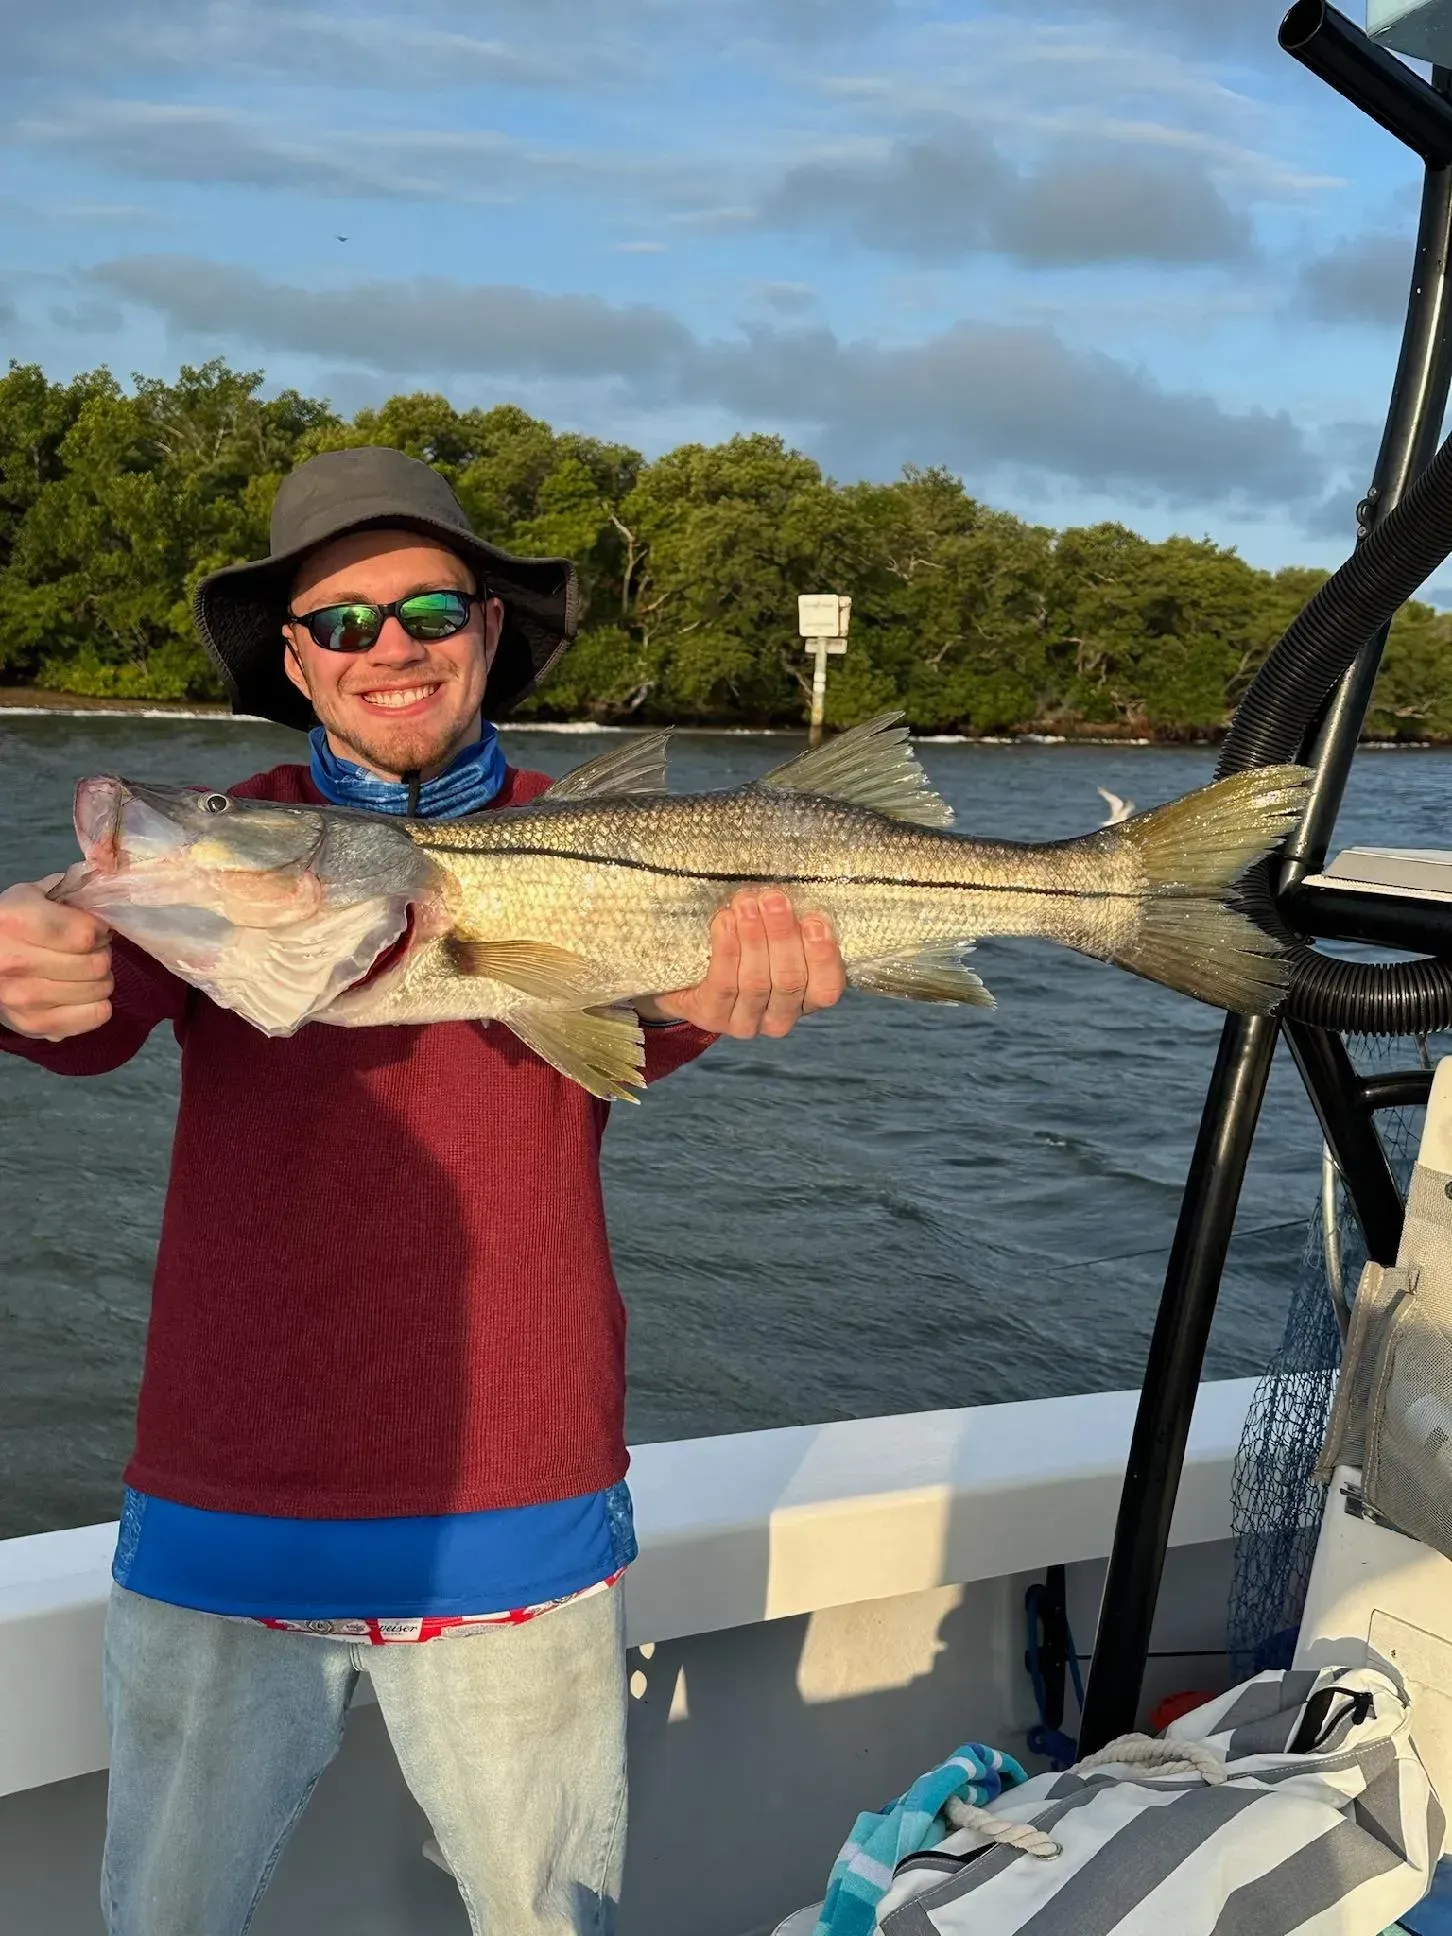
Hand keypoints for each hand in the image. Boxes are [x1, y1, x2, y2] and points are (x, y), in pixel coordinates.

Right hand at [0, 878, 113, 1040]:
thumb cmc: (16, 921)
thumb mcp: (37, 894)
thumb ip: (75, 892)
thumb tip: (113, 895)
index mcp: (13, 920)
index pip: (84, 934)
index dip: (99, 929)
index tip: (93, 927)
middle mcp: (11, 962)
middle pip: (95, 964)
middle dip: (101, 953)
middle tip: (87, 950)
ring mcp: (20, 998)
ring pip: (99, 990)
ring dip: (100, 978)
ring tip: (81, 970)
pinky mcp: (32, 1025)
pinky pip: (95, 1017)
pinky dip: (98, 1005)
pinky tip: (81, 993)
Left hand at [640, 889, 845, 1038]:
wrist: (687, 974)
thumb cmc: (743, 947)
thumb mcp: (773, 936)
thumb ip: (790, 924)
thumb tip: (794, 893)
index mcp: (806, 999)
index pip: (827, 988)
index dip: (823, 956)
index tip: (814, 921)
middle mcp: (780, 1018)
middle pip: (789, 980)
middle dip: (782, 935)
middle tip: (773, 899)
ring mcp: (745, 1022)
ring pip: (756, 981)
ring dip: (752, 936)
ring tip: (746, 903)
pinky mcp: (712, 1016)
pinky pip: (723, 983)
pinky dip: (727, 949)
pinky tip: (725, 921)